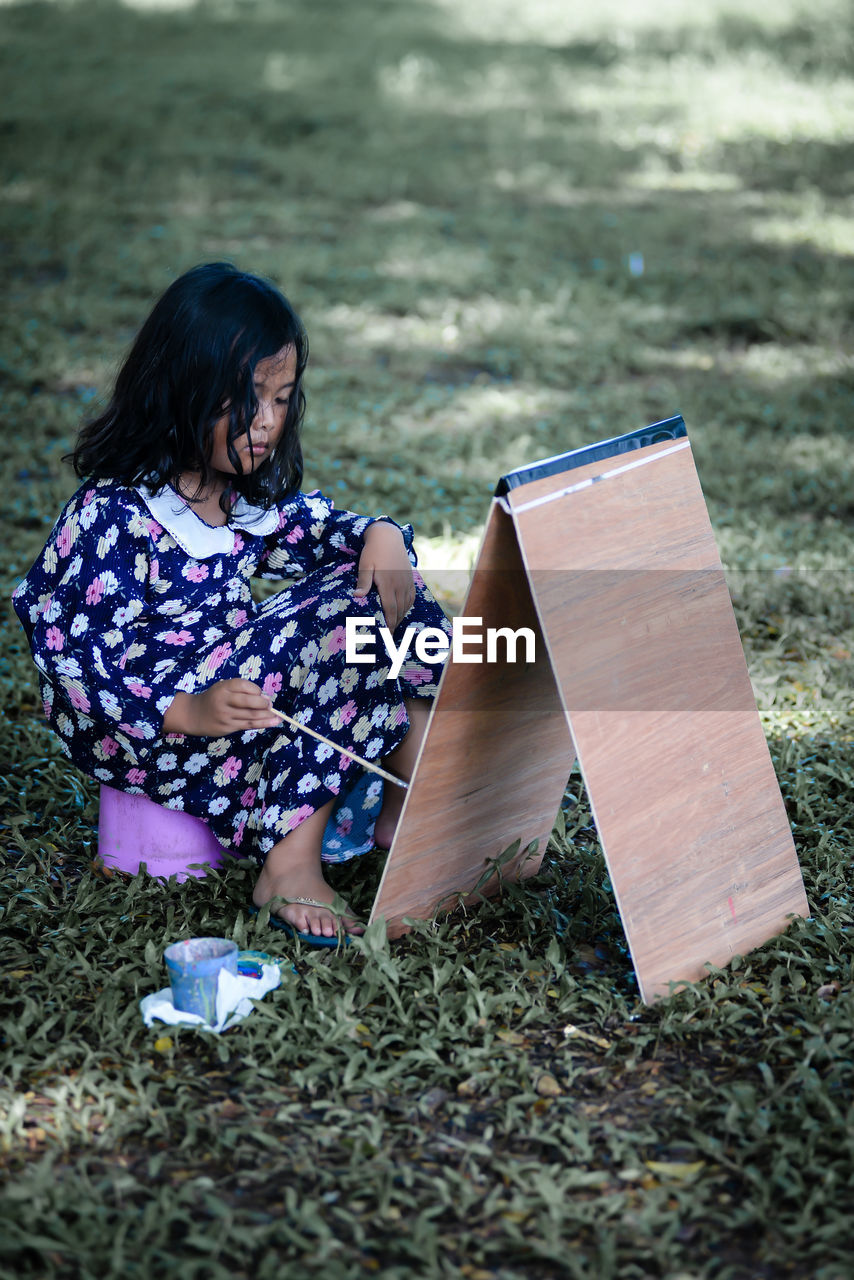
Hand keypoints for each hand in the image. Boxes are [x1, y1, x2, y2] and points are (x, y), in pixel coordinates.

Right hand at [163, 679, 281, 736]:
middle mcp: (224, 701)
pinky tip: (274, 722)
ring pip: (251, 716)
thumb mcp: (223, 688)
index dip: (256, 690)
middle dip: (263, 704)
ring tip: (278, 716)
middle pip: (248, 702)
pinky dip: (263, 724)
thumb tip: (266, 698)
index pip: (243, 685)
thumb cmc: (214, 698)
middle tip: (270, 705)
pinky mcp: (228, 727)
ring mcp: (225, 716)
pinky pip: (248, 725)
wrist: (194, 715)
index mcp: (223, 687)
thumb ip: (242, 691)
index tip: (260, 694)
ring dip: (267, 716)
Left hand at [354, 522, 414, 631]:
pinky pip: (411, 596)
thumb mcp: (365, 565)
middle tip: (389, 635)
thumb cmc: (373, 552)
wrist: (388, 537)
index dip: (389, 623)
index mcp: (387, 583)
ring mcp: (406, 582)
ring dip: (401, 616)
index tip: (386, 634)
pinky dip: (408, 606)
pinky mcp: (410, 578)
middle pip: (399, 610)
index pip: (390, 609)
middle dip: (395, 623)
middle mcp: (399, 585)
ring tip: (394, 625)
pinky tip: (403, 611)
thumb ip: (363, 581)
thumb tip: (358, 596)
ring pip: (406, 605)